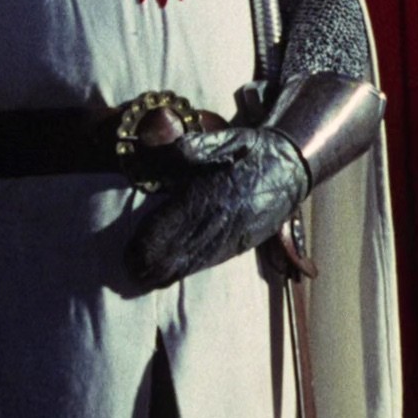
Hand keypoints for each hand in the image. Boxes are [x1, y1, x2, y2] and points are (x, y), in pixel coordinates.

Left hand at [124, 126, 309, 289]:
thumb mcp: (222, 140)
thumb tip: (151, 151)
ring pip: (189, 263)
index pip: (166, 227)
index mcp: (207, 195)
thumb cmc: (251, 151)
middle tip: (128, 268)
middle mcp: (215, 221)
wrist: (291, 166)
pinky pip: (206, 263)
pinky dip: (184, 270)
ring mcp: (227, 237)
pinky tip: (169, 276)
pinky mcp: (238, 245)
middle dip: (148, 264)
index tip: (126, 252)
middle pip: (173, 253)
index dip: (144, 244)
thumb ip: (188, 149)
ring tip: (141, 277)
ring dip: (163, 272)